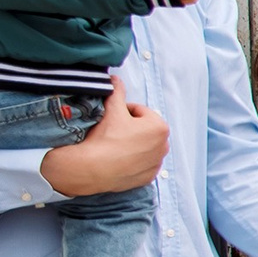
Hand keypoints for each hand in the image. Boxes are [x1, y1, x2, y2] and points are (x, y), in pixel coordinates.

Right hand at [41, 73, 166, 195]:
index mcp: (160, 127)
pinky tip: (119, 158)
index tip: (113, 117)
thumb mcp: (112, 109)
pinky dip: (132, 160)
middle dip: (130, 128)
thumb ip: (116, 91)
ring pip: (143, 146)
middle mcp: (164, 146)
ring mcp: (157, 163)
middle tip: (112, 131)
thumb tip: (115, 79)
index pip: (140, 112)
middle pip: (143, 129)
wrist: (93, 167)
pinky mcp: (148, 177)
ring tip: (114, 145)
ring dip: (132, 143)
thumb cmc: (105, 137)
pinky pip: (141, 164)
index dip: (124, 112)